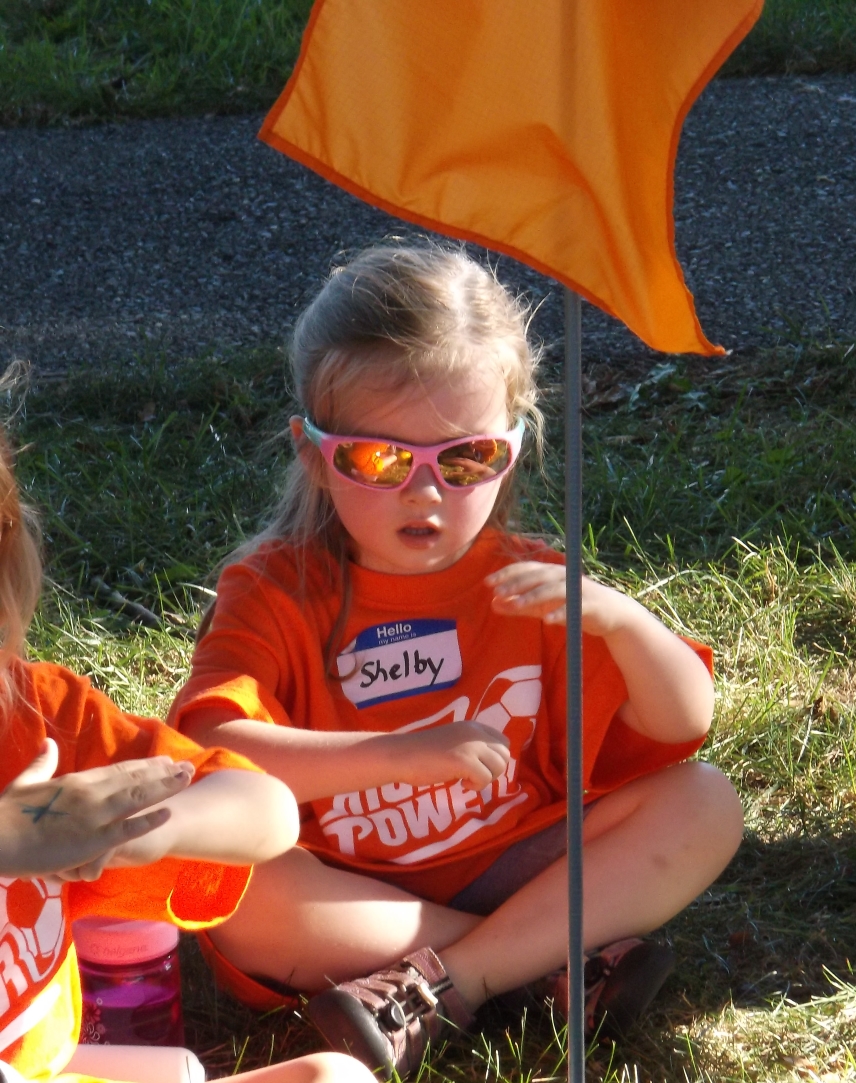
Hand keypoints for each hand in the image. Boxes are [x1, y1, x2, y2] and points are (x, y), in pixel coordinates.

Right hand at [0, 739, 193, 880]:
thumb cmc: (6, 815)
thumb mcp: (26, 782)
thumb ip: (43, 763)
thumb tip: (49, 743)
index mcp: (76, 781)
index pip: (119, 770)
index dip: (144, 766)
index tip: (164, 760)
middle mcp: (90, 793)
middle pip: (135, 780)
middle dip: (163, 773)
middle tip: (189, 767)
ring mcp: (93, 816)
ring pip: (137, 799)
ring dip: (165, 788)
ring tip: (187, 779)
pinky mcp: (91, 841)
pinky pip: (126, 830)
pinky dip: (148, 821)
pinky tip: (168, 814)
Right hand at [393, 721, 510, 790]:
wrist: (401, 755)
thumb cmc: (423, 753)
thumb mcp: (453, 742)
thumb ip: (471, 747)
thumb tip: (491, 764)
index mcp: (473, 726)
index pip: (503, 741)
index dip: (495, 758)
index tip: (478, 766)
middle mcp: (475, 732)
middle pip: (504, 754)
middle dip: (493, 770)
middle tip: (474, 776)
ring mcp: (470, 745)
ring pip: (499, 766)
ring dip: (486, 778)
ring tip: (466, 779)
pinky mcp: (464, 761)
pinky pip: (485, 779)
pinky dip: (476, 786)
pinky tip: (461, 783)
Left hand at [488, 565, 643, 636]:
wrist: (611, 615)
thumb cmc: (572, 607)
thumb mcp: (543, 606)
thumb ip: (519, 606)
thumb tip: (493, 604)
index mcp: (550, 573)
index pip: (526, 568)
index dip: (506, 574)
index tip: (488, 583)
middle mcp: (563, 577)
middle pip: (536, 576)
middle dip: (516, 583)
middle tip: (498, 591)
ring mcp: (576, 589)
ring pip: (552, 589)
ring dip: (533, 596)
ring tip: (516, 605)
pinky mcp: (589, 604)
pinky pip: (572, 608)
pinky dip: (560, 613)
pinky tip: (547, 621)